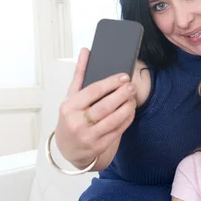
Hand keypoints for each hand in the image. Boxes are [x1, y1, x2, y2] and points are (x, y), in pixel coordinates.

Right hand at [55, 48, 136, 167]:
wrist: (68, 148)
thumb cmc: (70, 118)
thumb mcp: (71, 97)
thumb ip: (80, 74)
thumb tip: (85, 51)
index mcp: (69, 107)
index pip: (93, 91)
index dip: (110, 83)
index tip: (123, 76)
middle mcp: (77, 123)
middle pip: (105, 106)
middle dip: (122, 94)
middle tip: (132, 86)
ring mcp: (89, 136)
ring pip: (114, 119)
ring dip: (127, 107)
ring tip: (132, 97)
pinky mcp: (99, 146)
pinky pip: (118, 130)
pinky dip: (127, 119)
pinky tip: (130, 110)